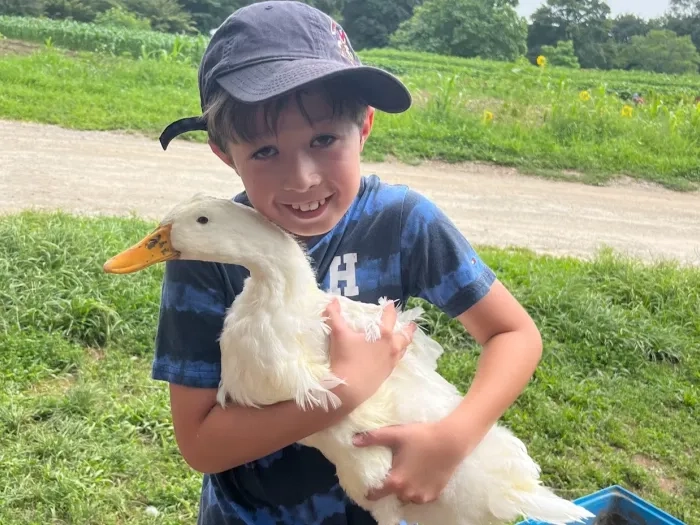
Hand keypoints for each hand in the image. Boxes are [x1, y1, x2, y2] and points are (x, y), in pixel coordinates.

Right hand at [324, 298, 414, 408]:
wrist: (349, 388)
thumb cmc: (345, 357)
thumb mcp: (338, 333)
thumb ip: (334, 314)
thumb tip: (332, 299)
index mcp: (383, 334)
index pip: (389, 317)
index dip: (390, 309)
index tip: (391, 304)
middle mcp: (391, 346)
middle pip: (404, 335)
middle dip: (408, 328)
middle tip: (412, 324)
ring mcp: (391, 361)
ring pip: (403, 349)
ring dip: (405, 342)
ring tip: (406, 339)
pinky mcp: (387, 373)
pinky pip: (397, 361)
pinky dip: (398, 355)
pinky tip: (395, 356)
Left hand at [353, 421, 470, 504]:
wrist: (451, 441)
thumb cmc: (421, 437)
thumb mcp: (396, 434)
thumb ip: (373, 438)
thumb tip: (353, 440)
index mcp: (396, 481)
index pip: (376, 494)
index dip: (370, 491)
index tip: (368, 488)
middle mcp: (407, 493)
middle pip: (393, 495)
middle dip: (391, 487)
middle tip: (393, 473)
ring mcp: (422, 496)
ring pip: (407, 497)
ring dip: (405, 490)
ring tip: (407, 475)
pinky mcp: (434, 495)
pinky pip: (421, 497)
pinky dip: (418, 490)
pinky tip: (420, 478)